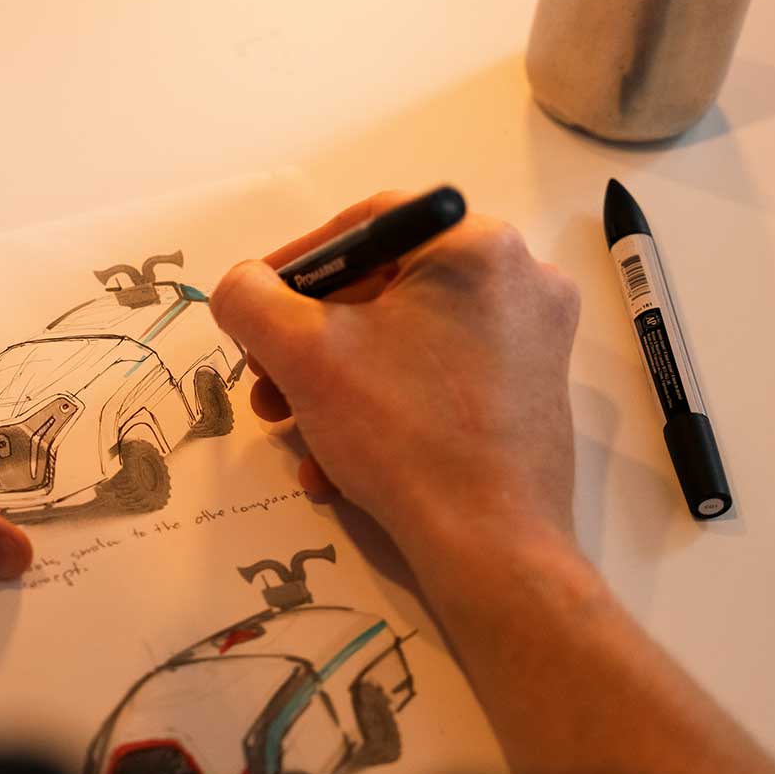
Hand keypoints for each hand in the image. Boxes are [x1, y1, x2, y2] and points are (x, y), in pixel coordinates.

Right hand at [210, 192, 580, 569]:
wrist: (490, 546)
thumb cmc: (401, 432)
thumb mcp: (303, 353)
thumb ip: (251, 300)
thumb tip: (242, 288)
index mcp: (475, 245)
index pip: (363, 227)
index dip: (292, 266)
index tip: (252, 308)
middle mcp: (519, 278)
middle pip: (381, 289)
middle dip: (308, 341)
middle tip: (267, 381)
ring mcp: (532, 338)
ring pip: (402, 341)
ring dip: (334, 384)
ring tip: (293, 431)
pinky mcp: (530, 391)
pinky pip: (435, 378)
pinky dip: (381, 408)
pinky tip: (338, 462)